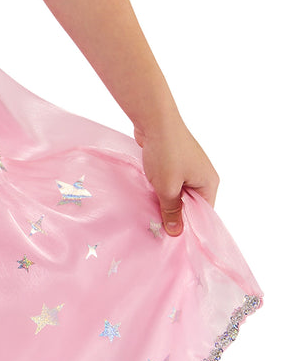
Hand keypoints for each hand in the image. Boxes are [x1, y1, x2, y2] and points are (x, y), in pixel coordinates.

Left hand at [134, 117, 219, 236]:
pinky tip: (150, 198)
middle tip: (159, 230)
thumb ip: (172, 211)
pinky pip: (172, 183)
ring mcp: (190, 168)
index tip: (173, 239)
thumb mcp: (168, 188)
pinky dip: (162, 190)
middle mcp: (204, 176)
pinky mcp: (177, 163)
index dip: (189, 227)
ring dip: (166, 202)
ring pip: (179, 194)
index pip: (203, 214)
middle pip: (191, 205)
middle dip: (176, 215)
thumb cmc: (166, 154)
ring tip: (153, 216)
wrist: (155, 121)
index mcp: (209, 184)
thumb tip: (176, 233)